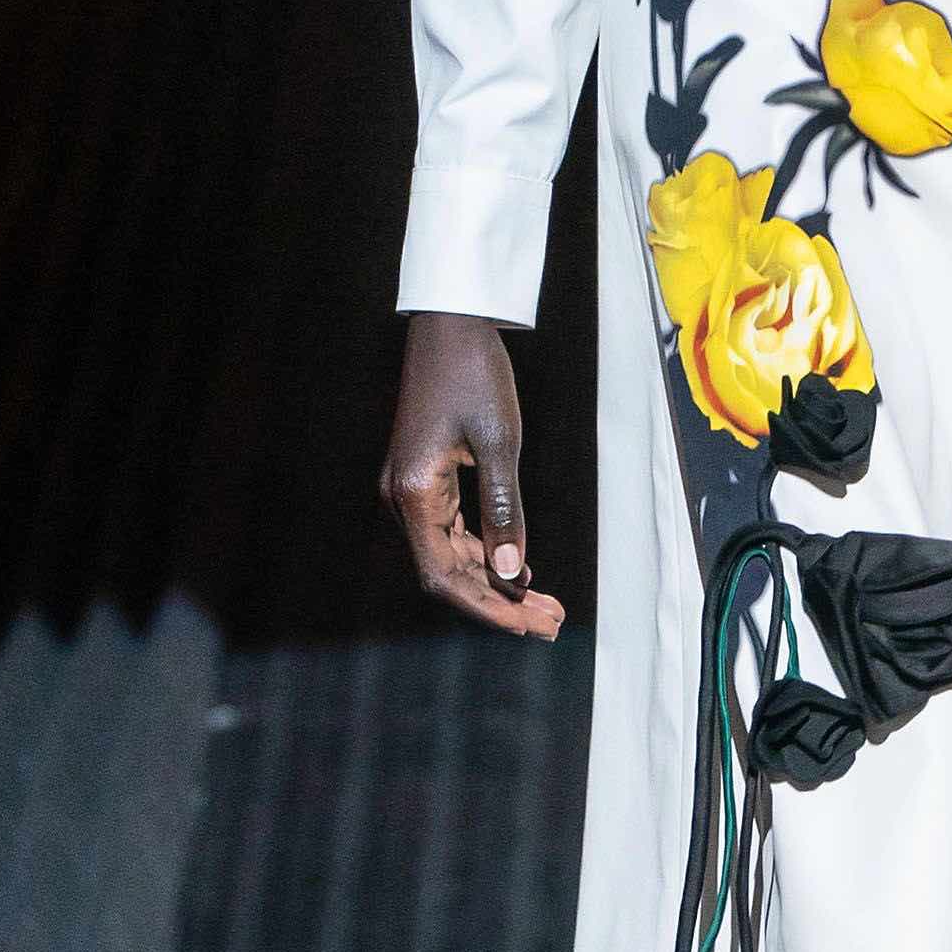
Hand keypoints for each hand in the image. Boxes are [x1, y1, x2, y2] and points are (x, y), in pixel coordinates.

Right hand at [381, 311, 565, 635]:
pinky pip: (451, 531)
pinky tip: (520, 569)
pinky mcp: (423, 480)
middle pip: (446, 573)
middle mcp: (401, 497)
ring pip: (450, 555)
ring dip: (494, 582)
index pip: (443, 575)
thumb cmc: (475, 374)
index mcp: (413, 492)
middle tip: (550, 623)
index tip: (527, 627)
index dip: (485, 607)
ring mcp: (409, 489)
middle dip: (498, 602)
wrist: (450, 324)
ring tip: (544, 605)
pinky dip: (485, 553)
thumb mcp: (500, 443)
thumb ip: (505, 509)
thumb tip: (511, 573)